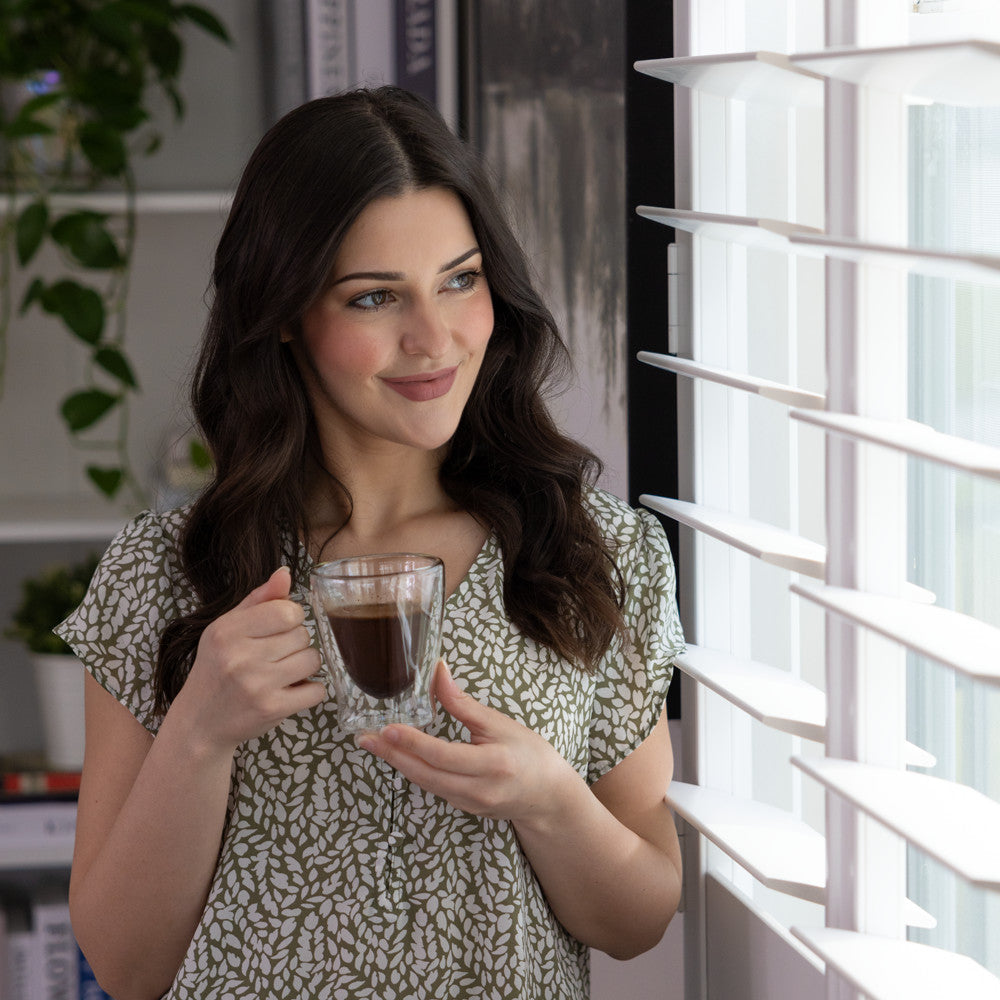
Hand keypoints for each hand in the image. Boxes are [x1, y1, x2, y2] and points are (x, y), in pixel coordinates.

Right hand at [172, 567, 325, 753]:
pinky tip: (291, 691)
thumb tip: (285, 573)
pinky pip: (316, 690)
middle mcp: (240, 656)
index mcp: (227, 631)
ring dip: (305, 666)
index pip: (287, 610)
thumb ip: (259, 599)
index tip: (281, 628)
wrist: (199, 723)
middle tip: (277, 655)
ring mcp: (256, 684)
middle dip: (297, 643)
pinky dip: (310, 691)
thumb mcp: (227, 629)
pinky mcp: (271, 709)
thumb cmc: (216, 669)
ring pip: (313, 660)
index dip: (292, 618)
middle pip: (303, 635)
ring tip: (284, 672)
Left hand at [358, 660, 579, 826]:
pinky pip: (433, 788)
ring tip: (373, 744)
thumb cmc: (529, 753)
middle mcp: (479, 790)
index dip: (414, 743)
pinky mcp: (464, 808)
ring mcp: (470, 804)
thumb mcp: (499, 723)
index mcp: (493, 765)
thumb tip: (437, 671)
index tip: (388, 728)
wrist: (547, 795)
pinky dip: (414, 771)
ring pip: (426, 784)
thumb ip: (463, 703)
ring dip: (398, 764)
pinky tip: (398, 756)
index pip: (444, 755)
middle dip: (393, 756)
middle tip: (366, 738)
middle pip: (427, 774)